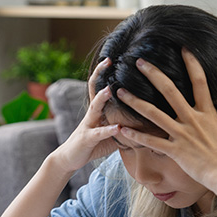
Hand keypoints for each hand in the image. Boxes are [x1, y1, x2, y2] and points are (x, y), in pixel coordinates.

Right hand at [51, 58, 119, 173]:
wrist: (69, 159)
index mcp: (97, 110)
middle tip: (109, 60)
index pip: (100, 85)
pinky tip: (118, 128)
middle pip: (94, 89)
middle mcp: (91, 114)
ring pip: (94, 108)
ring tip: (111, 89)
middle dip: (100, 74)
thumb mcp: (110, 131)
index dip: (104, 71)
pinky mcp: (87, 139)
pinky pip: (98, 133)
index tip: (114, 57)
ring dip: (102, 98)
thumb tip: (147, 119)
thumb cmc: (92, 144)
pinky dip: (109, 130)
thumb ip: (124, 123)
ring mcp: (88, 125)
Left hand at [116, 49, 216, 192]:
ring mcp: (183, 134)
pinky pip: (151, 141)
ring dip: (136, 101)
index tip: (183, 48)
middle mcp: (194, 119)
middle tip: (139, 62)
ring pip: (154, 113)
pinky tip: (122, 129)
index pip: (200, 81)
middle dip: (153, 74)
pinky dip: (136, 135)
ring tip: (120, 92)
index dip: (192, 63)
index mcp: (208, 113)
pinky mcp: (176, 150)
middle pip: (170, 90)